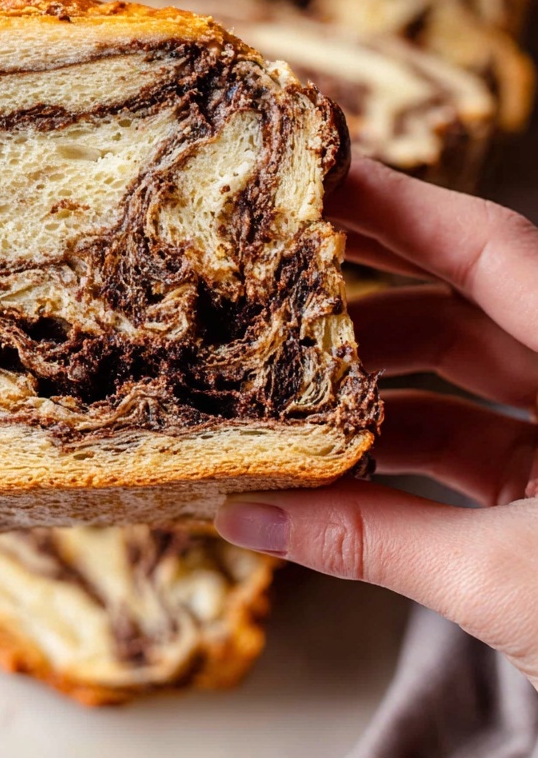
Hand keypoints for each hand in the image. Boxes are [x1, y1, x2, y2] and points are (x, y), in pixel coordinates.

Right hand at [215, 158, 537, 687]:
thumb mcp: (508, 585)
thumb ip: (375, 541)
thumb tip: (250, 518)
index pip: (495, 250)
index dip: (399, 206)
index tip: (315, 172)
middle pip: (466, 301)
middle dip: (363, 290)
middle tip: (272, 268)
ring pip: (459, 376)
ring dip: (368, 384)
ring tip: (281, 390)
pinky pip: (467, 440)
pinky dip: (398, 448)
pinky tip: (329, 463)